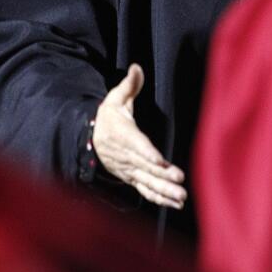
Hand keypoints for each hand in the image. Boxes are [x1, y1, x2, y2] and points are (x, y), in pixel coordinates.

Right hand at [92, 64, 186, 208]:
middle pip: (145, 167)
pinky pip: (146, 190)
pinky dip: (160, 198)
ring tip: (182, 197)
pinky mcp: (132, 178)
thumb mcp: (115, 98)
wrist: (89, 138)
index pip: (136, 144)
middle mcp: (125, 156)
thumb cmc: (107, 116)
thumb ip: (129, 85)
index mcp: (122, 135)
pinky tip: (175, 204)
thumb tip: (137, 67)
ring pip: (147, 182)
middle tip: (180, 181)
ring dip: (164, 191)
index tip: (160, 162)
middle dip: (162, 176)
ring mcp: (129, 170)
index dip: (148, 153)